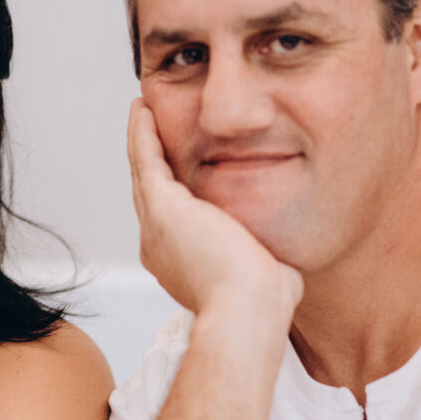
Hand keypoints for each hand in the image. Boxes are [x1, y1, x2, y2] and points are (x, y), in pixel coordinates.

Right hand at [128, 98, 302, 324]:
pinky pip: (147, 160)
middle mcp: (159, 246)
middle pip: (149, 193)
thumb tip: (279, 264)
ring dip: (141, 141)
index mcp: (179, 264)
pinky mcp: (164, 208)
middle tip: (147, 130)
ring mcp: (156, 227)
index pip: (170, 220)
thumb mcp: (264, 278)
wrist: (248, 309)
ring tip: (141, 114)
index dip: (169, 191)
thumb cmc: (262, 305)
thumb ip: (266, 264)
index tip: (174, 172)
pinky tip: (143, 110)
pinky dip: (143, 134)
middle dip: (148, 161)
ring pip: (143, 173)